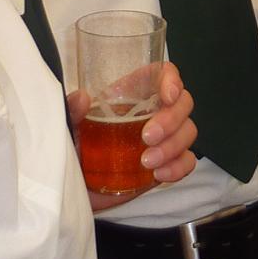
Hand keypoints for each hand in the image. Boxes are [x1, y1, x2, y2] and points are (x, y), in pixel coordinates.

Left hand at [68, 62, 196, 212]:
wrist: (75, 185)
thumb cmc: (76, 147)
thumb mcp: (70, 124)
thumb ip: (72, 109)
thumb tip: (82, 98)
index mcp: (132, 93)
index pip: (162, 73)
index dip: (172, 79)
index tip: (168, 96)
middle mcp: (152, 111)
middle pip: (182, 102)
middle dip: (171, 119)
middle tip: (147, 136)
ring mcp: (162, 138)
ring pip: (187, 131)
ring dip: (173, 146)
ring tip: (147, 162)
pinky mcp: (164, 163)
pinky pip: (185, 160)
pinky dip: (179, 166)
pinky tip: (160, 174)